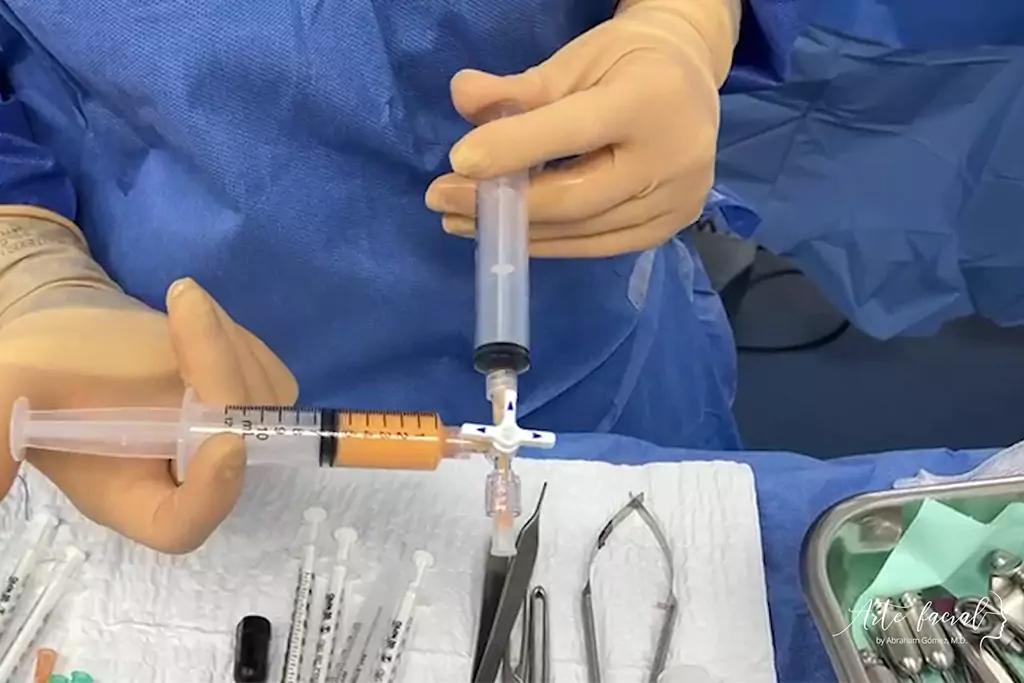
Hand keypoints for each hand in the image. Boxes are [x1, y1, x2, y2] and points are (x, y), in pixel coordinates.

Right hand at [0, 279, 296, 552]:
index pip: (184, 523)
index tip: (224, 441)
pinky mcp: (255, 407)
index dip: (210, 494)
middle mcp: (191, 481)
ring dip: (229, 347)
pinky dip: (243, 341)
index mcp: (134, 500)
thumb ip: (0, 440)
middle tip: (188, 311)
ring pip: (264, 407)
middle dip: (222, 378)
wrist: (72, 334)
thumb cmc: (41, 370)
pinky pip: (271, 380)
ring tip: (180, 306)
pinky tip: (200, 318)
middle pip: (240, 454)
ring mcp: (231, 443)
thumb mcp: (9, 395)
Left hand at [426, 6, 727, 257]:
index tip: (459, 161)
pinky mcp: (671, 226)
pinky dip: (550, 242)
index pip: (575, 131)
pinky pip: (598, 246)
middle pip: (576, 197)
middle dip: (503, 205)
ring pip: (583, 231)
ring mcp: (677, 199)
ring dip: (517, 231)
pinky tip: (511, 233)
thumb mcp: (575, 59)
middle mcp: (674, 156)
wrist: (687, 75)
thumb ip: (520, 87)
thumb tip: (462, 96)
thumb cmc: (625, 61)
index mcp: (652, 97)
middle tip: (441, 198)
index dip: (514, 149)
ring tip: (461, 219)